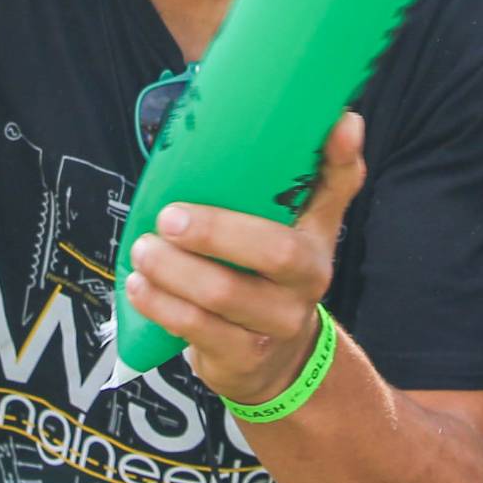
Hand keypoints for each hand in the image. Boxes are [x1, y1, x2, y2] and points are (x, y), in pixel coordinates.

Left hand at [128, 111, 365, 409]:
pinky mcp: (244, 358)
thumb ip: (311, 182)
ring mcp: (278, 323)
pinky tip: (139, 286)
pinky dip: (162, 306)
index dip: (340, 159)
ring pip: (225, 294)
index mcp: (317, 239)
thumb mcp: (296, 234)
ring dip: (174, 271)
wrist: (274, 365)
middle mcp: (308, 281)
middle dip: (216, 230)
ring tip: (142, 250)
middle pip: (274, 251)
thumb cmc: (272, 281)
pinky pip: (199, 330)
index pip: (337, 191)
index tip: (340, 122)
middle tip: (168, 218)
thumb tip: (343, 117)